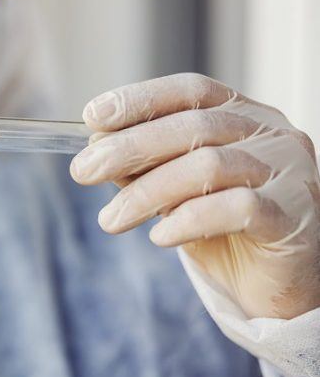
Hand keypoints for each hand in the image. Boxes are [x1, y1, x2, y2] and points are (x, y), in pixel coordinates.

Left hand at [71, 73, 319, 319]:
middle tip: (82, 171)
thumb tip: (96, 144)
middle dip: (128, 148)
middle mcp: (269, 133)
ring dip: (146, 193)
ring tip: (110, 220)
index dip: (139, 99)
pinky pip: (237, 207)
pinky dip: (188, 219)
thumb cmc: (222, 230)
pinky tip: (160, 237)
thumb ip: (143, 167)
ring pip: (208, 166)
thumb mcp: (173, 192)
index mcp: (242, 115)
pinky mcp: (294, 213)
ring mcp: (287, 170)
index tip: (91, 117)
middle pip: (192, 126)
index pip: (189, 90)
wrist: (275, 285)